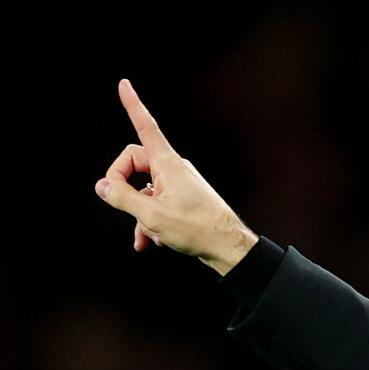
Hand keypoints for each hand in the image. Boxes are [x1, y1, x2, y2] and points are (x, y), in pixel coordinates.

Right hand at [94, 78, 257, 274]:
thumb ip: (121, 197)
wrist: (228, 248)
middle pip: (135, 163)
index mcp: (168, 164)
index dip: (133, 105)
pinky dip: (150, 223)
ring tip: (146, 235)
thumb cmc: (197, 228)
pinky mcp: (184, 201)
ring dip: (139, 214)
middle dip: (123, 186)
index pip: (146, 126)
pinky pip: (158, 204)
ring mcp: (180, 185)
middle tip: (120, 204)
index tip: (124, 84)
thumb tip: (102, 185)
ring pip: (145, 190)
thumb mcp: (151, 215)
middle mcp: (174, 169)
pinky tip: (151, 242)